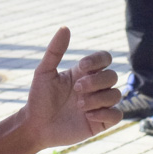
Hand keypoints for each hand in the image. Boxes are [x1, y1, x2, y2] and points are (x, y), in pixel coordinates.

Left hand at [22, 27, 121, 149]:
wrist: (35, 126)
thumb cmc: (39, 98)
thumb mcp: (44, 72)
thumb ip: (55, 51)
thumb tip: (65, 27)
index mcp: (84, 73)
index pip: (105, 58)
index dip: (98, 60)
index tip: (81, 66)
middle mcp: (94, 87)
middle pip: (113, 76)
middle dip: (96, 82)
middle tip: (76, 89)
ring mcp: (99, 105)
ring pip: (116, 95)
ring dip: (98, 99)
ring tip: (79, 105)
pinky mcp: (100, 122)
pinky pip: (117, 115)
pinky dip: (105, 113)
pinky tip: (87, 116)